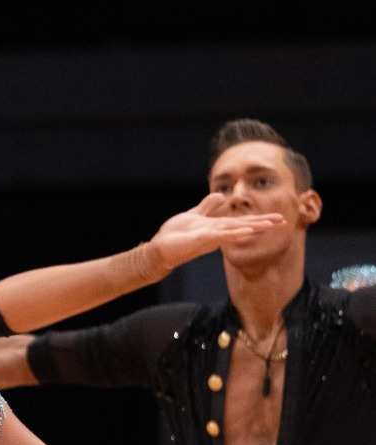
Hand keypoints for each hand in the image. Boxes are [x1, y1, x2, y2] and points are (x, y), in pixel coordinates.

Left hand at [147, 194, 284, 275]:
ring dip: (254, 227)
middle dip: (264, 224)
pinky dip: (235, 233)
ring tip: (272, 225)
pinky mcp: (202, 239)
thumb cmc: (176, 234)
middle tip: (284, 222)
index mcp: (219, 227)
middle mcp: (219, 233)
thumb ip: (208, 206)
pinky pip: (222, 236)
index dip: (260, 219)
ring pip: (237, 230)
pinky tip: (247, 231)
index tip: (277, 218)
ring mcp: (211, 237)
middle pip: (246, 226)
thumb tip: (221, 196)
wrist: (160, 247)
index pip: (243, 221)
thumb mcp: (195, 214)